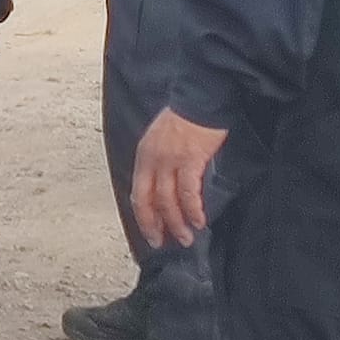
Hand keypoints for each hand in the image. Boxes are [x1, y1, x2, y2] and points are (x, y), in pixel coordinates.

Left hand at [131, 109, 229, 250]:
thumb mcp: (161, 139)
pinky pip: (188, 192)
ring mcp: (170, 160)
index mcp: (144, 155)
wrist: (201, 97)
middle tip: (164, 242)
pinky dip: (192, 209)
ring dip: (177, 223)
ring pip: (168, 200)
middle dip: (156, 226)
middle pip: (149, 201)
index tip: (151, 233)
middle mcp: (152, 159)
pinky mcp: (190, 159)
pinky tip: (198, 220)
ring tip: (186, 237)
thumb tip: (164, 185)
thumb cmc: (186, 117)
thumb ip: (159, 161)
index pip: (138, 194)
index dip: (144, 217)